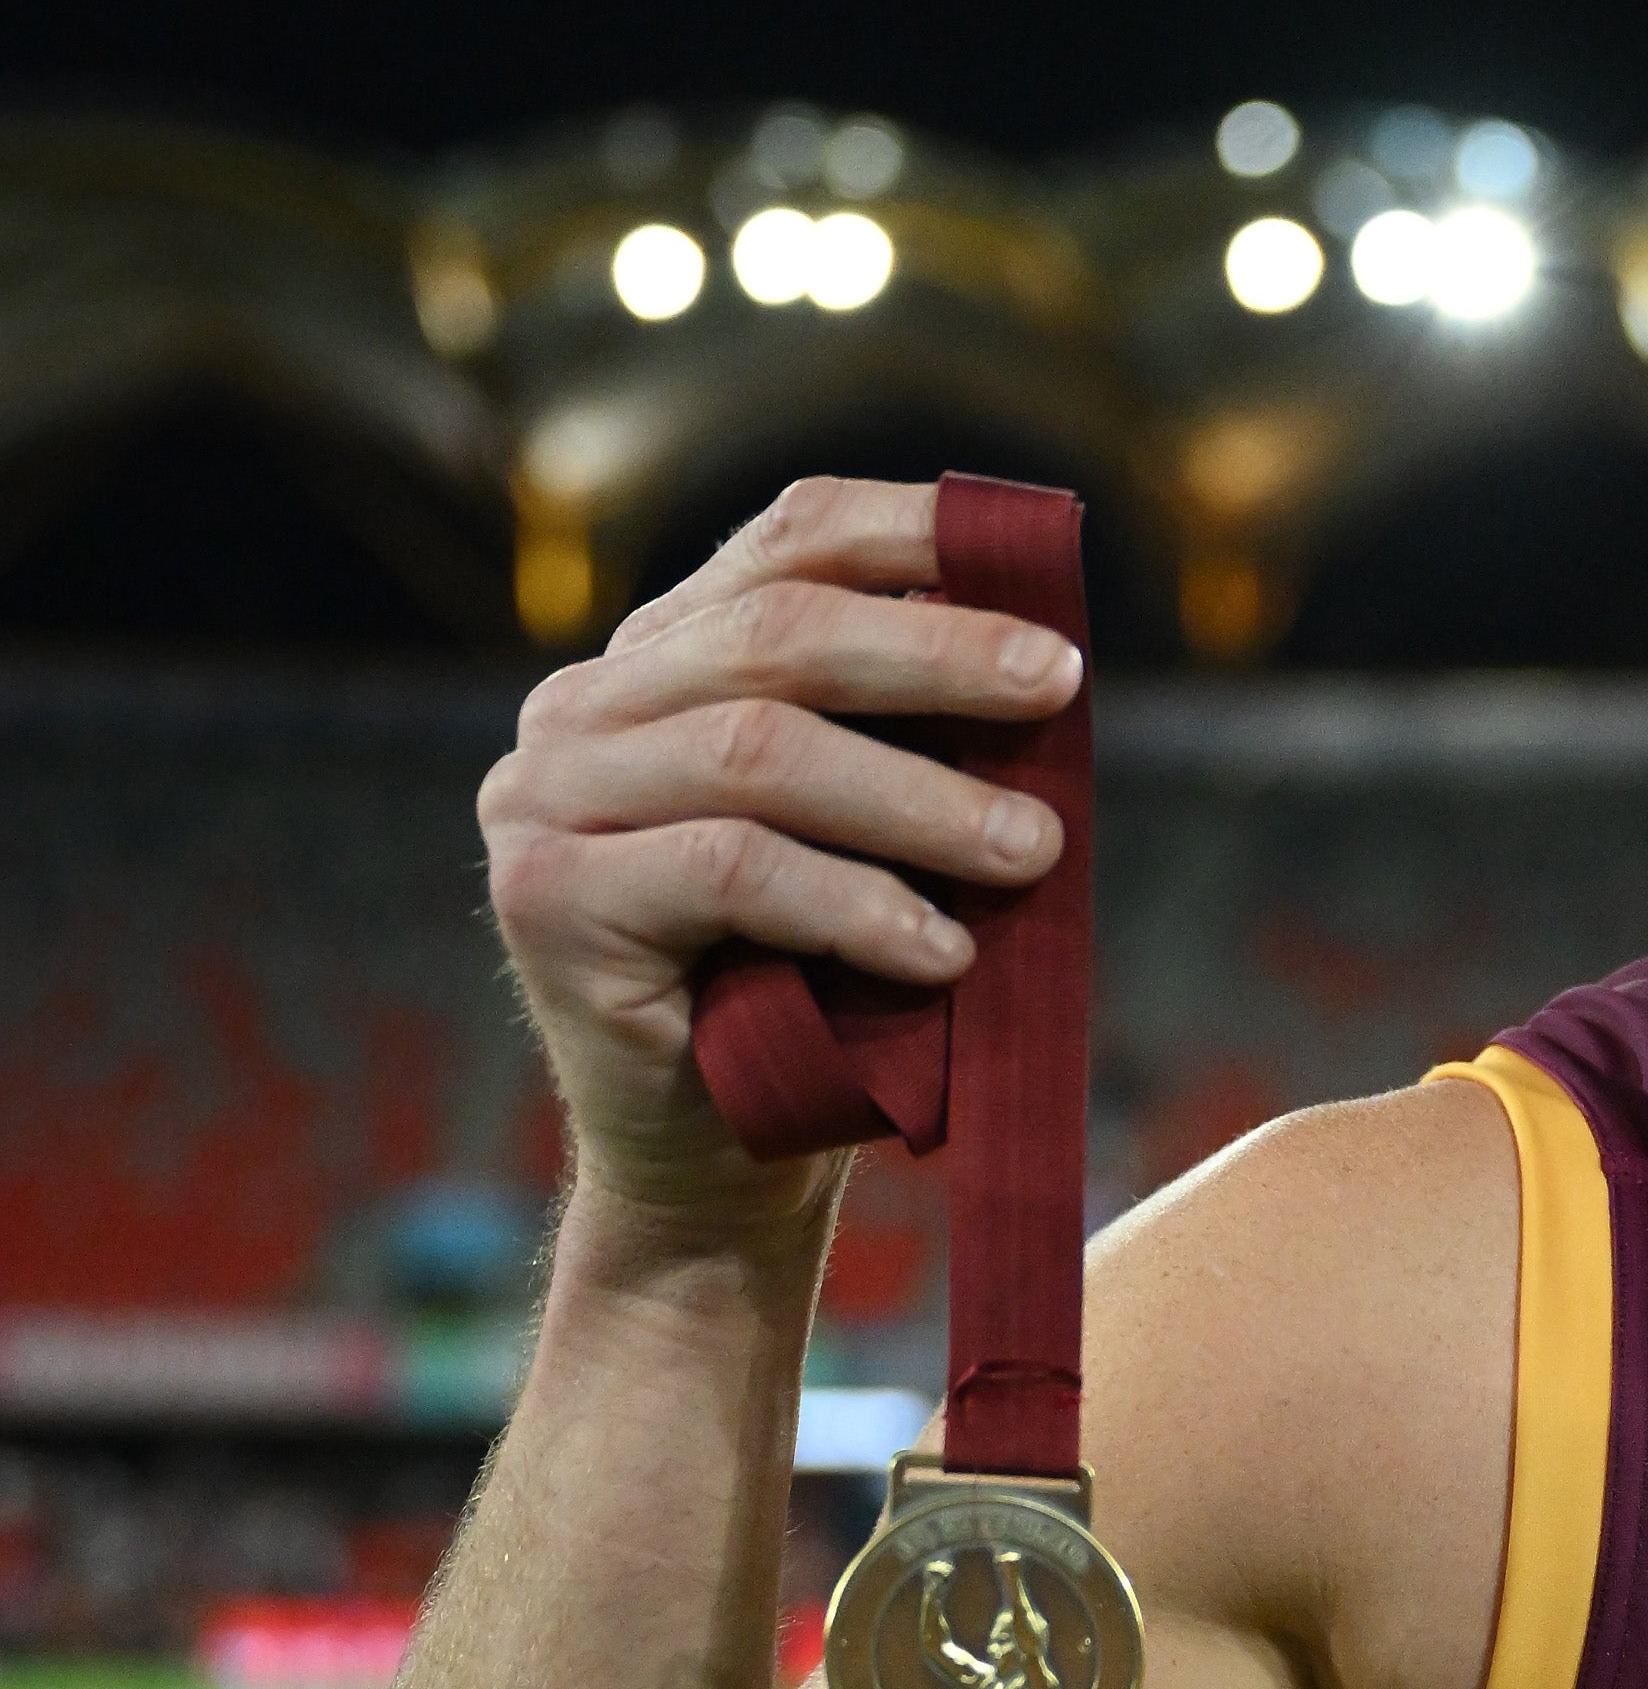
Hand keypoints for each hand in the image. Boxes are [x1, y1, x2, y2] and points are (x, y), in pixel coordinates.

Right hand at [479, 477, 1082, 1227]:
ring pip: (758, 752)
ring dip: (919, 800)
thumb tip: (1047, 651)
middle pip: (777, 634)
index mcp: (658, 663)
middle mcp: (581, 710)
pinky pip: (730, 871)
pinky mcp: (546, 901)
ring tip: (1033, 851)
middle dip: (937, 654)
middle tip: (1060, 686)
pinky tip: (940, 949)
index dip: (905, 528)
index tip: (1035, 558)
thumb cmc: (823, 986)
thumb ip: (918, 734)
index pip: (780, 546)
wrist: (721, 1161)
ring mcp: (545, 799)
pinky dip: (855, 903)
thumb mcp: (879, 832)